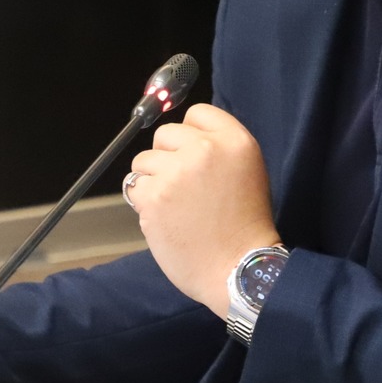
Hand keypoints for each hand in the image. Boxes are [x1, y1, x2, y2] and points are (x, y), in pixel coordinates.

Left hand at [126, 103, 280, 318]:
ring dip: (153, 181)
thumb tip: (182, 138)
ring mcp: (177, 172)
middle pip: (165, 134)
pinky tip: (166, 218)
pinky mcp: (154, 196)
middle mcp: (205, 149)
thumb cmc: (244, 227)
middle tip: (184, 188)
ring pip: (144, 161)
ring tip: (176, 207)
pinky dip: (144, 202)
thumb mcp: (247, 172)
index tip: (193, 157)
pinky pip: (134, 186)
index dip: (190, 136)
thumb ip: (218, 149)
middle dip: (168, 158)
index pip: (196, 113)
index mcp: (235, 141)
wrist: (237, 269)